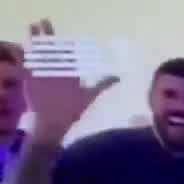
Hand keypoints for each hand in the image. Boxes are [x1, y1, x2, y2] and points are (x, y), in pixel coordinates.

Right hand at [26, 20, 118, 143]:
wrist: (55, 121)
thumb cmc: (72, 109)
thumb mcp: (89, 95)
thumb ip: (102, 85)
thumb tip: (118, 77)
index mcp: (68, 71)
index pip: (65, 52)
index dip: (63, 41)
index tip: (68, 33)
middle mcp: (55, 70)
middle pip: (50, 49)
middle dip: (48, 35)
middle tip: (44, 21)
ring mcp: (42, 73)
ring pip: (38, 52)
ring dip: (35, 39)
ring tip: (33, 26)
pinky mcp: (30, 78)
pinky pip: (25, 62)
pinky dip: (24, 52)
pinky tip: (25, 43)